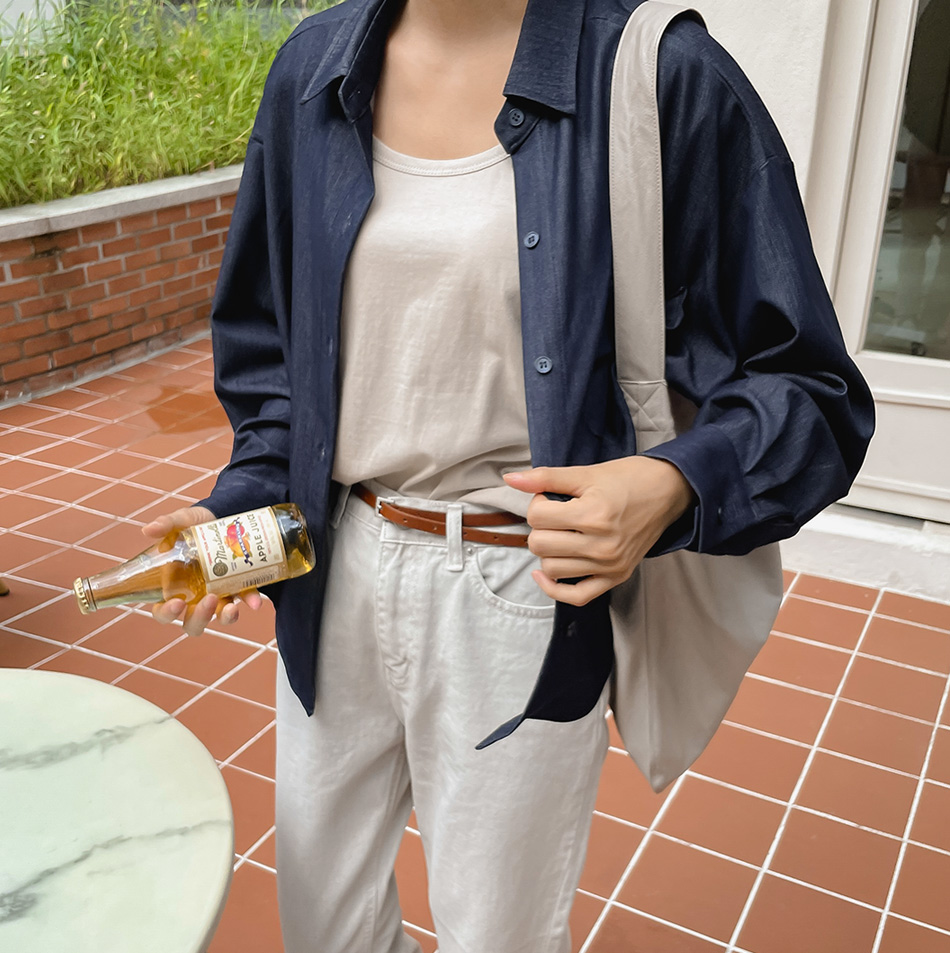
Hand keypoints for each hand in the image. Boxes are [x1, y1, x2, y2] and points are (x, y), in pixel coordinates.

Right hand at [141, 505, 262, 636]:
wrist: (223, 515)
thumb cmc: (194, 524)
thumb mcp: (181, 521)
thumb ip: (166, 525)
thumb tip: (148, 529)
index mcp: (173, 587)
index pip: (162, 611)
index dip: (166, 613)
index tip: (176, 603)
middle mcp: (195, 597)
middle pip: (192, 623)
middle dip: (199, 618)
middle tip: (208, 600)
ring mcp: (219, 594)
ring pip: (219, 617)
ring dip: (225, 617)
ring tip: (231, 607)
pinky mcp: (239, 588)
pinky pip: (245, 600)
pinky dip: (250, 602)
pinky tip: (255, 601)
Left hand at [502, 456, 696, 606]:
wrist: (669, 491)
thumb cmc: (628, 478)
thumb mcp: (585, 473)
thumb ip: (545, 477)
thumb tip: (510, 478)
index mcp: (593, 515)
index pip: (537, 517)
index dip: (537, 502)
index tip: (551, 496)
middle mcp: (602, 545)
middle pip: (539, 545)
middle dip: (540, 527)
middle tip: (556, 514)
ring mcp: (610, 565)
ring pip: (551, 569)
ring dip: (548, 551)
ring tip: (562, 534)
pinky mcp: (616, 577)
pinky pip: (576, 596)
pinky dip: (555, 588)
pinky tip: (545, 572)